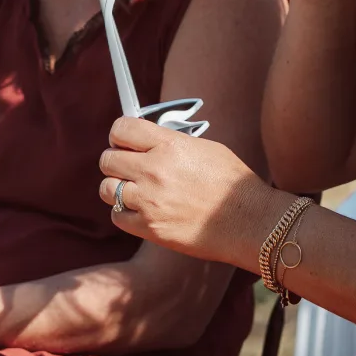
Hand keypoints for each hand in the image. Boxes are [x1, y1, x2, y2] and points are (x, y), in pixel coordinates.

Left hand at [99, 120, 274, 265]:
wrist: (248, 221)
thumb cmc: (233, 183)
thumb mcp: (206, 148)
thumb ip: (172, 142)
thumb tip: (147, 141)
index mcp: (170, 145)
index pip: (122, 128)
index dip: (119, 134)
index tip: (123, 140)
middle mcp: (154, 170)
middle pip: (107, 159)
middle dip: (116, 160)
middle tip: (129, 167)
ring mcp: (149, 200)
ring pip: (107, 188)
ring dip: (118, 188)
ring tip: (136, 190)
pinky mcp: (149, 227)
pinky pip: (117, 216)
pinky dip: (125, 212)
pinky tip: (142, 210)